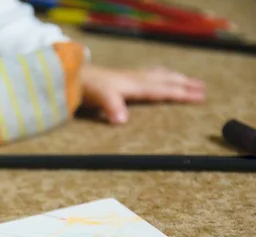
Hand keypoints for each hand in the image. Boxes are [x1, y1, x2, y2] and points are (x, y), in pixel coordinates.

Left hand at [80, 64, 205, 123]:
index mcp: (135, 85)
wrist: (73, 75)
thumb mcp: (101, 98)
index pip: (164, 90)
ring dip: (174, 78)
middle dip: (185, 84)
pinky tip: (158, 76)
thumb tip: (122, 121)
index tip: (200, 97)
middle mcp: (136, 79)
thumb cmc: (88, 88)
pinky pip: (148, 74)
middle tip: (203, 88)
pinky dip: (160, 74)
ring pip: (159, 75)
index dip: (182, 94)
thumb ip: (112, 108)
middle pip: (166, 80)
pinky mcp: (122, 76)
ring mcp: (129, 76)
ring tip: (188, 80)